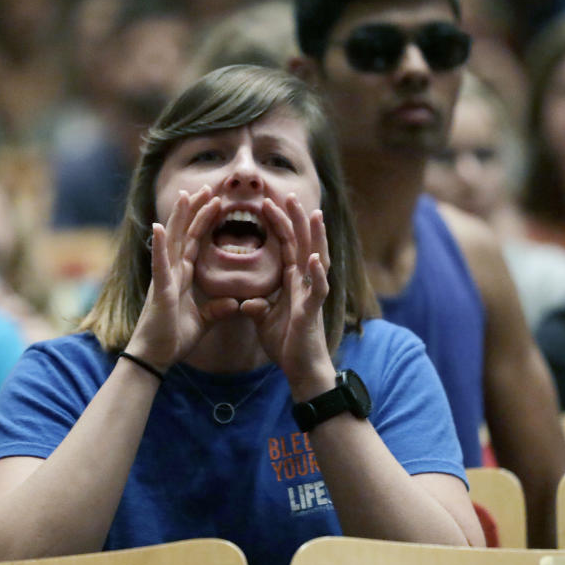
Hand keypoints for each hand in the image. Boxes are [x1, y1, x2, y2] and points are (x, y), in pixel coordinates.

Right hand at [125, 186, 238, 369]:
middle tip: (208, 186)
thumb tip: (235, 303)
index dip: (205, 220)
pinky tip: (160, 226)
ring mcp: (163, 277)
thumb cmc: (174, 338)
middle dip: (196, 209)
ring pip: (173, 240)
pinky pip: (160, 263)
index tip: (217, 200)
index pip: (196, 241)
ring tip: (187, 194)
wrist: (155, 358)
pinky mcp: (159, 289)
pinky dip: (160, 245)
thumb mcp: (204, 321)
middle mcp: (171, 271)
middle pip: (185, 233)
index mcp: (182, 276)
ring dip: (180, 217)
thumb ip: (217, 309)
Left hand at [240, 194, 332, 391]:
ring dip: (316, 237)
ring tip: (314, 213)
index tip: (268, 202)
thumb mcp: (265, 321)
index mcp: (292, 282)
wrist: (301, 371)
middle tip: (289, 194)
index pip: (287, 245)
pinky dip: (315, 274)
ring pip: (317, 259)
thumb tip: (247, 301)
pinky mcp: (312, 312)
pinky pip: (317, 290)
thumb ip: (258, 306)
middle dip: (297, 219)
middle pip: (303, 243)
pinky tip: (312, 258)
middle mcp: (305, 283)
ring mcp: (311, 296)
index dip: (279, 224)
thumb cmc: (287, 345)